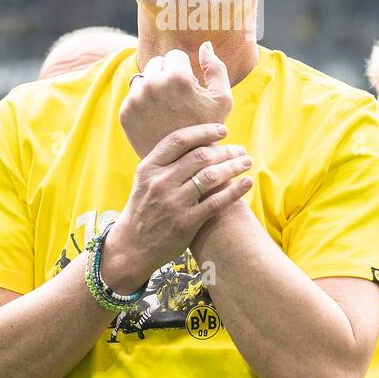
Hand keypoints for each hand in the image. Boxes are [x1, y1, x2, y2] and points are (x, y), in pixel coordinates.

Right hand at [102, 123, 253, 293]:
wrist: (132, 246)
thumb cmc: (144, 209)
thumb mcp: (145, 181)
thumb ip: (166, 163)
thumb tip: (199, 142)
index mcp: (149, 168)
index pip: (179, 140)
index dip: (204, 131)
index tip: (222, 130)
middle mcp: (160, 182)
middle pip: (200, 156)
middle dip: (225, 150)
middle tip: (240, 150)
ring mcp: (173, 203)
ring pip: (211, 176)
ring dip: (234, 166)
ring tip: (246, 162)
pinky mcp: (185, 223)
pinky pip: (216, 202)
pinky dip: (234, 191)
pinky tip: (246, 183)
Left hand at [120, 41, 232, 157]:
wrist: (184, 164)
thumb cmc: (207, 129)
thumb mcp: (222, 99)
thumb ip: (217, 68)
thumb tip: (205, 45)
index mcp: (176, 77)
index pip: (175, 56)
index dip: (185, 71)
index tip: (188, 88)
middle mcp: (152, 84)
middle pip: (156, 63)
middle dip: (167, 75)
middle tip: (177, 98)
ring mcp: (135, 99)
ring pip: (143, 78)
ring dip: (153, 87)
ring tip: (166, 108)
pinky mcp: (125, 113)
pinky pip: (133, 97)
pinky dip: (143, 103)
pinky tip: (155, 118)